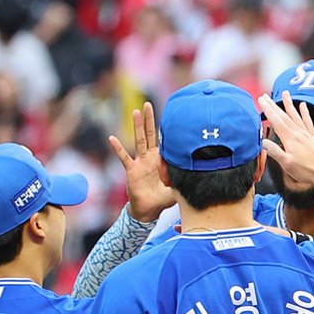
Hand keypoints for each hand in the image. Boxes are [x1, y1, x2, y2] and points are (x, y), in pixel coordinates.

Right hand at [109, 102, 174, 221]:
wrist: (150, 210)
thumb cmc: (163, 198)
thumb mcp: (178, 185)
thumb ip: (186, 177)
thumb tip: (201, 172)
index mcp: (161, 159)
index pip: (163, 140)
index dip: (165, 128)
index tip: (168, 113)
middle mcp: (150, 157)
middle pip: (150, 134)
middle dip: (149, 119)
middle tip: (147, 103)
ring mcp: (140, 162)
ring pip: (139, 140)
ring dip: (137, 126)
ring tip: (135, 112)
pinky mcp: (132, 170)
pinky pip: (124, 157)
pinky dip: (118, 148)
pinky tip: (112, 138)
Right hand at [258, 91, 313, 198]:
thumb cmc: (307, 171)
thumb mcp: (287, 164)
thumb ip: (274, 151)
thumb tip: (262, 142)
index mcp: (290, 139)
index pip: (276, 121)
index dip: (267, 110)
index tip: (261, 100)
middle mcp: (298, 133)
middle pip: (283, 116)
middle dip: (273, 105)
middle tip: (265, 95)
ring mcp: (306, 134)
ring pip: (295, 115)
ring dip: (288, 104)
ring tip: (284, 93)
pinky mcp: (312, 138)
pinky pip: (307, 121)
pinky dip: (304, 112)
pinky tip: (303, 105)